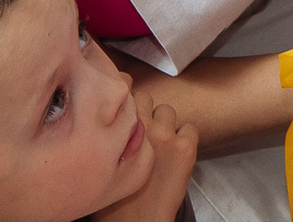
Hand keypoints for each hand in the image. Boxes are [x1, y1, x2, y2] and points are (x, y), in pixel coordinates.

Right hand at [91, 99, 196, 221]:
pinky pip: (190, 128)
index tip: (127, 108)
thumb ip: (109, 135)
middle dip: (145, 112)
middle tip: (144, 132)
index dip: (127, 100)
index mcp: (118, 128)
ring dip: (165, 124)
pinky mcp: (185, 148)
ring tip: (160, 146)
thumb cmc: (115, 201)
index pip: (125, 91)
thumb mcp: (102, 160)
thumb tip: (114, 119)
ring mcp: (164, 136)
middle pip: (146, 97)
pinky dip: (186, 138)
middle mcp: (140, 127)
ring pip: (168, 111)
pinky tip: (176, 154)